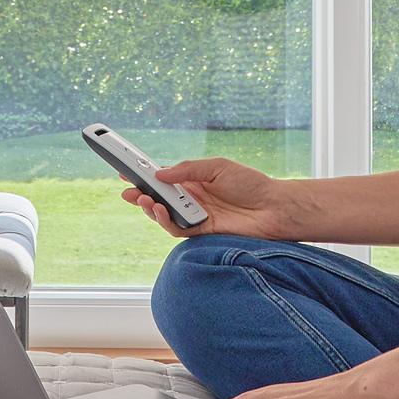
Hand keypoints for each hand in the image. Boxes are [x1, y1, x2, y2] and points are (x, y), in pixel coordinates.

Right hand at [118, 158, 292, 240]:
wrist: (273, 208)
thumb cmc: (250, 183)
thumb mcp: (217, 166)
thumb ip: (188, 170)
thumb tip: (159, 173)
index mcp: (194, 180)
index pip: (163, 178)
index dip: (144, 175)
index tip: (125, 170)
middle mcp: (192, 198)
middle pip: (159, 198)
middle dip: (141, 195)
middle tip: (127, 191)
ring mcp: (196, 216)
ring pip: (165, 215)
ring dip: (151, 209)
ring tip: (144, 201)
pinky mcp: (202, 232)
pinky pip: (178, 229)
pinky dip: (167, 221)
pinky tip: (162, 211)